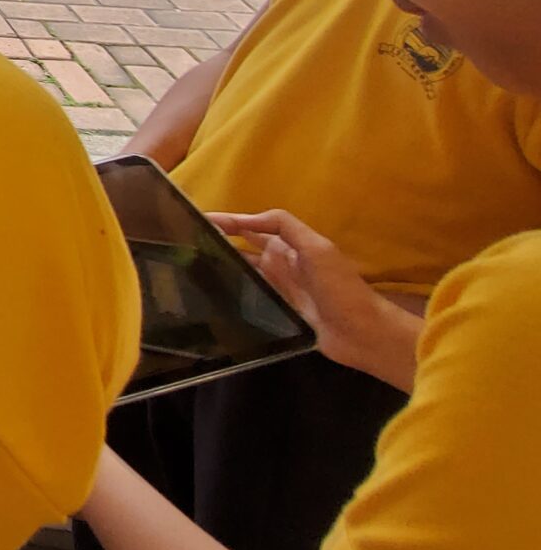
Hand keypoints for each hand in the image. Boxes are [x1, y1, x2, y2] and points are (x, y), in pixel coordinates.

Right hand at [207, 209, 422, 390]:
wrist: (361, 332)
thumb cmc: (340, 287)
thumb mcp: (317, 249)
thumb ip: (285, 227)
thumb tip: (248, 217)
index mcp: (291, 245)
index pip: (254, 226)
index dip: (230, 221)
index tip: (199, 219)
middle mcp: (282, 263)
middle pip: (245, 246)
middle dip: (220, 240)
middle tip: (188, 240)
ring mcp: (279, 287)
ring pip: (244, 269)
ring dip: (223, 264)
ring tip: (193, 263)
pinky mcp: (278, 309)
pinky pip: (250, 294)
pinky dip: (233, 289)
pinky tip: (213, 292)